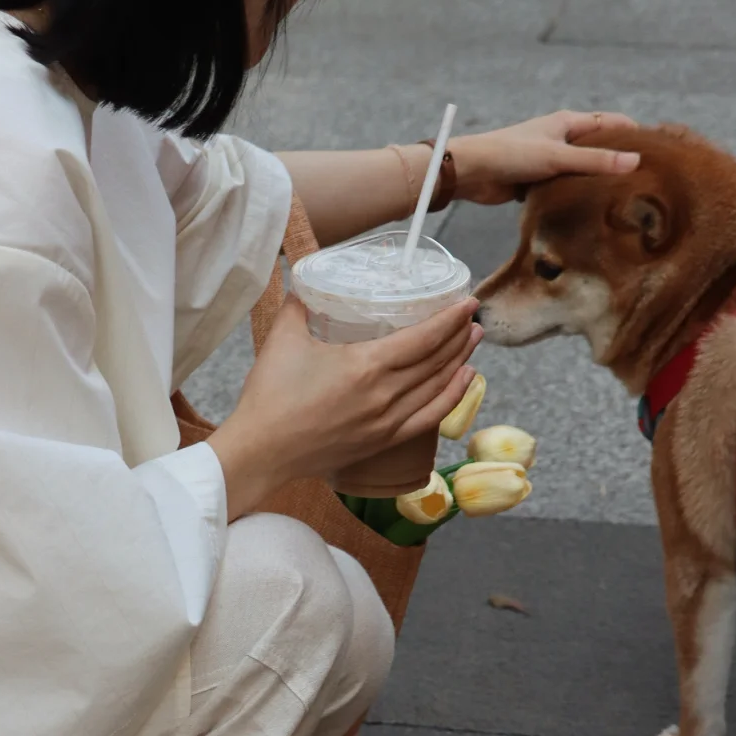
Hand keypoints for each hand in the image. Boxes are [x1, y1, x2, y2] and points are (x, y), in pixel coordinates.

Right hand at [208, 297, 481, 520]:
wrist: (262, 451)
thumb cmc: (270, 396)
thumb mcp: (284, 337)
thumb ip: (300, 305)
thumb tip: (308, 284)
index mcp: (366, 366)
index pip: (424, 338)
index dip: (450, 319)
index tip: (467, 303)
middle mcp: (385, 395)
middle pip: (437, 361)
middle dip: (459, 336)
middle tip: (473, 316)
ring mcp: (387, 422)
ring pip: (438, 388)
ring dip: (460, 362)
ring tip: (473, 342)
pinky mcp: (382, 441)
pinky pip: (429, 418)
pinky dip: (452, 398)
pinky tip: (463, 382)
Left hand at [447, 109, 639, 204]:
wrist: (471, 172)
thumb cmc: (512, 154)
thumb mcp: (558, 156)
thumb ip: (595, 160)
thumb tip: (636, 162)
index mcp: (568, 123)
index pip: (611, 123)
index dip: (634, 133)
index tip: (659, 149)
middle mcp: (561, 139)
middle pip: (598, 148)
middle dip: (618, 160)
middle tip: (647, 181)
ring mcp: (549, 161)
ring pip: (580, 171)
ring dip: (595, 181)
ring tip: (626, 199)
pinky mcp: (537, 182)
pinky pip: (563, 187)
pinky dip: (575, 195)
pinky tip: (592, 210)